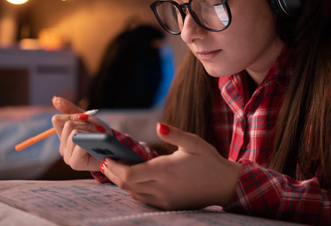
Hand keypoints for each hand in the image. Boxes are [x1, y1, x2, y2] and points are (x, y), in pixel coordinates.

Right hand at [51, 96, 110, 170]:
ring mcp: (67, 156)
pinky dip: (90, 140)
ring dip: (90, 131)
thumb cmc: (101, 135)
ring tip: (100, 137)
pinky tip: (98, 143)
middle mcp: (63, 147)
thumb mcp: (87, 118)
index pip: (56, 120)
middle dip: (86, 123)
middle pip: (68, 125)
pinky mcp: (74, 163)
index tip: (88, 119)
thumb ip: (70, 109)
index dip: (74, 116)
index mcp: (63, 136)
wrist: (115, 151)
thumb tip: (54, 98)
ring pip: (73, 133)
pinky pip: (77, 144)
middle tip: (99, 129)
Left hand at [101, 123, 240, 209]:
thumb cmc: (210, 161)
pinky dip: (133, 189)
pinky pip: (143, 199)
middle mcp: (162, 188)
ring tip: (115, 167)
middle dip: (112, 173)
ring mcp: (164, 199)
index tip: (105, 157)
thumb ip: (174, 134)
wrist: (226, 185)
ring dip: (121, 181)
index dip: (113, 167)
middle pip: (126, 185)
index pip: (129, 174)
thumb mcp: (194, 143)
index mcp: (165, 170)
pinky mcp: (168, 205)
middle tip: (105, 161)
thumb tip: (158, 125)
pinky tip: (132, 178)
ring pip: (132, 193)